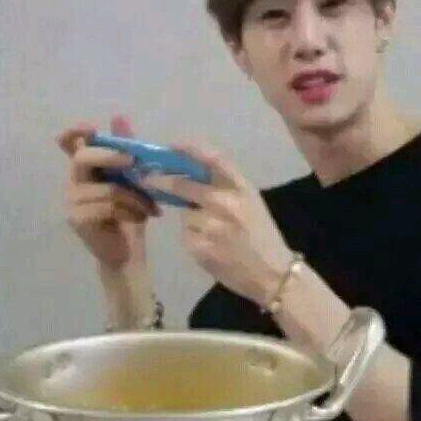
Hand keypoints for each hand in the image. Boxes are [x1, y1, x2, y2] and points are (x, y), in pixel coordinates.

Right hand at [57, 115, 161, 269]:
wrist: (127, 251)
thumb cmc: (130, 212)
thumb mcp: (133, 179)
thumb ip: (126, 149)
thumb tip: (119, 117)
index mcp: (86, 168)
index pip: (69, 144)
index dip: (75, 133)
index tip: (91, 128)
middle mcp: (73, 181)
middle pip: (83, 158)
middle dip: (110, 156)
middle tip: (133, 160)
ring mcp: (71, 201)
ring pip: (106, 187)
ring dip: (135, 196)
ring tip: (151, 206)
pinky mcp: (76, 219)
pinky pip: (108, 206)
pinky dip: (131, 210)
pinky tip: (142, 217)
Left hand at [143, 142, 293, 308]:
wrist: (273, 273)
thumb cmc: (262, 234)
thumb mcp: (251, 201)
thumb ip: (225, 186)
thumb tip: (189, 174)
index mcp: (241, 188)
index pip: (212, 159)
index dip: (189, 149)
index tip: (172, 146)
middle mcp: (225, 202)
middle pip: (183, 185)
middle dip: (161, 181)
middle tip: (147, 179)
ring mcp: (210, 225)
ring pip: (185, 214)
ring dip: (191, 219)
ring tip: (214, 233)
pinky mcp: (199, 246)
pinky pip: (187, 235)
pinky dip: (194, 238)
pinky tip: (212, 247)